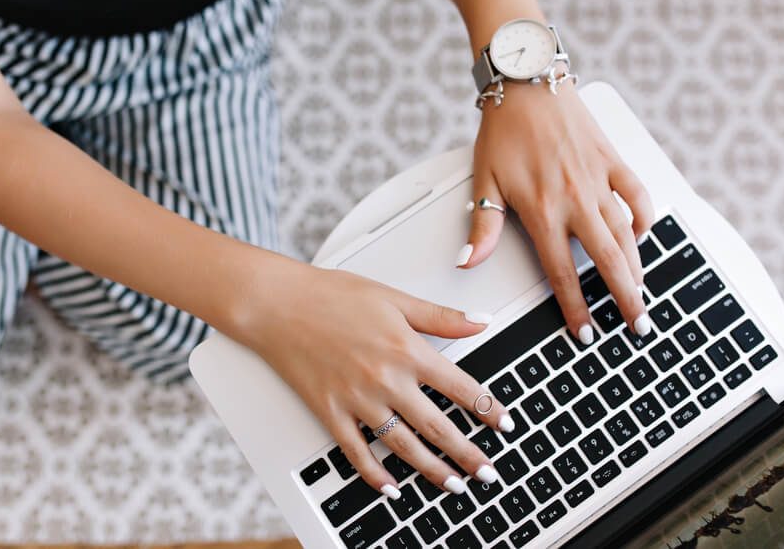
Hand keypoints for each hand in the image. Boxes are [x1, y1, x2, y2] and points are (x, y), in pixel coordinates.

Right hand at [246, 265, 515, 496]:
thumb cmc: (331, 295)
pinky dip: (374, 474)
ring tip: (452, 485)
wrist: (278, 304)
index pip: (460, 387)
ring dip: (431, 470)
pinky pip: (356, 452)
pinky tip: (390, 487)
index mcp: (406, 349)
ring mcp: (357, 400)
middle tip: (487, 473)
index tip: (504, 424)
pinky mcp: (329, 412)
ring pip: (403, 445)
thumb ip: (441, 317)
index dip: (488, 409)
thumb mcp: (394, 298)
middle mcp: (386, 379)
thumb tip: (482, 322)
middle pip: (437, 426)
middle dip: (467, 454)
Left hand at [457, 82, 653, 343]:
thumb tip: (469, 262)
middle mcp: (575, 199)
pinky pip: (637, 193)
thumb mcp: (485, 180)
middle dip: (625, 298)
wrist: (526, 82)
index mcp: (542, 211)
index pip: (562, 272)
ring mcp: (598, 180)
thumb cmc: (502, 131)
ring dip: (637, 266)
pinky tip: (644, 235)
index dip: (575, 307)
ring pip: (626, 233)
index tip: (586, 332)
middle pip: (607, 260)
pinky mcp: (611, 159)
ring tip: (643, 293)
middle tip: (638, 326)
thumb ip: (484, 225)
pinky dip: (644, 217)